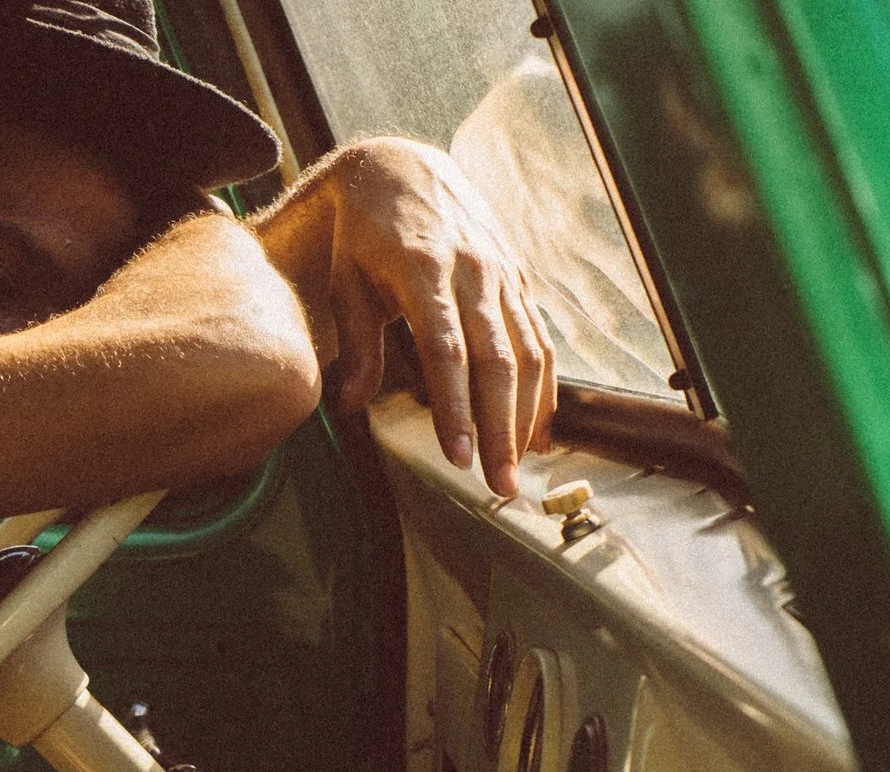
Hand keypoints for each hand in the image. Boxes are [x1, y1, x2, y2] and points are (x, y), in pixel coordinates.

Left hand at [255, 137, 555, 495]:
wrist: (400, 167)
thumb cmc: (362, 234)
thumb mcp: (346, 281)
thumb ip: (357, 344)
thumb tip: (350, 406)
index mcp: (426, 270)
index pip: (447, 351)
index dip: (456, 407)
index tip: (458, 456)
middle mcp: (475, 272)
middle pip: (497, 361)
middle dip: (500, 428)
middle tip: (498, 485)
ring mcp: (503, 274)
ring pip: (528, 353)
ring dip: (527, 417)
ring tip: (518, 470)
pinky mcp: (518, 278)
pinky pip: (539, 338)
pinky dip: (543, 388)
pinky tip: (538, 430)